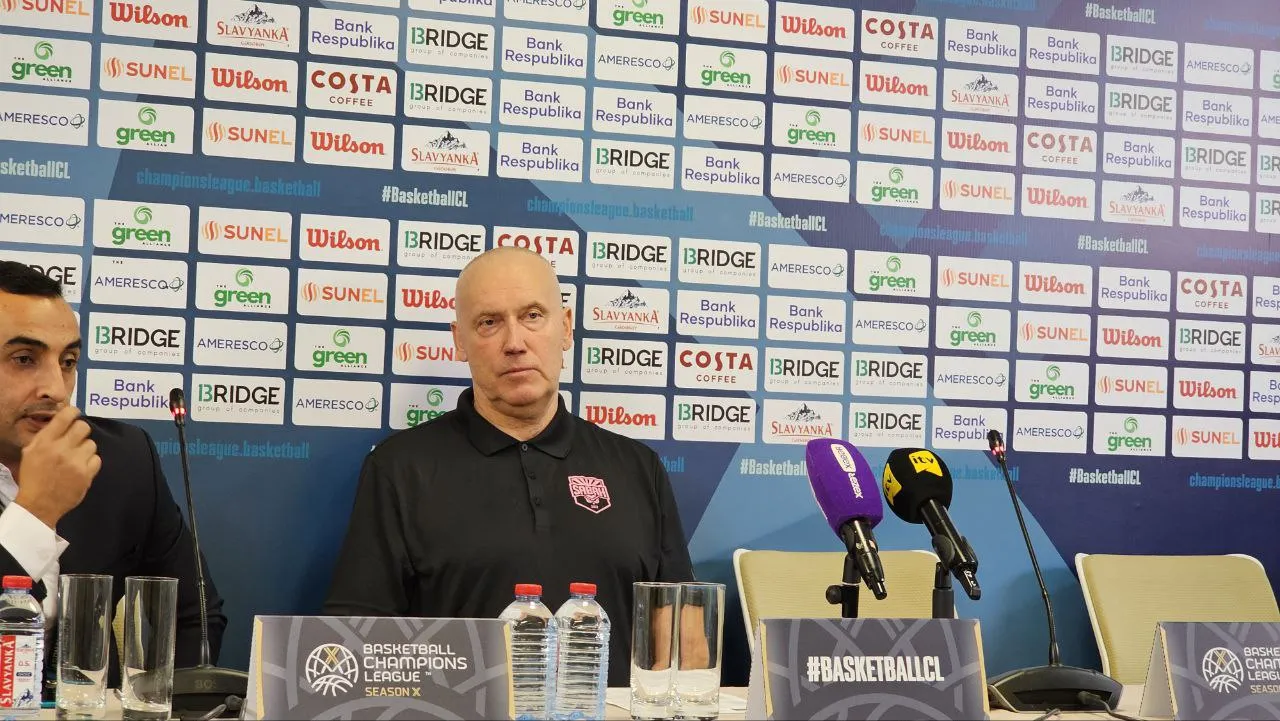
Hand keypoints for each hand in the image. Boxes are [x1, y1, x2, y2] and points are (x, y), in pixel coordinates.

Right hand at [13, 406, 100, 528]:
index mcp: (45, 442)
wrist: (39, 505)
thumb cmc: (34, 477)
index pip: (65, 416)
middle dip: (80, 431)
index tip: (74, 414)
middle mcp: (61, 449)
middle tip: (75, 439)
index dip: (73, 412)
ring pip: (92, 443)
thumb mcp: (31, 452)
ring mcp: (76, 462)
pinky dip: (91, 462)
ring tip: (75, 458)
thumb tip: (62, 420)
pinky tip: (81, 467)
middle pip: (83, 427)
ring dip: (85, 449)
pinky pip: (97, 459)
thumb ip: (46, 435)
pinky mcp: (87, 474)